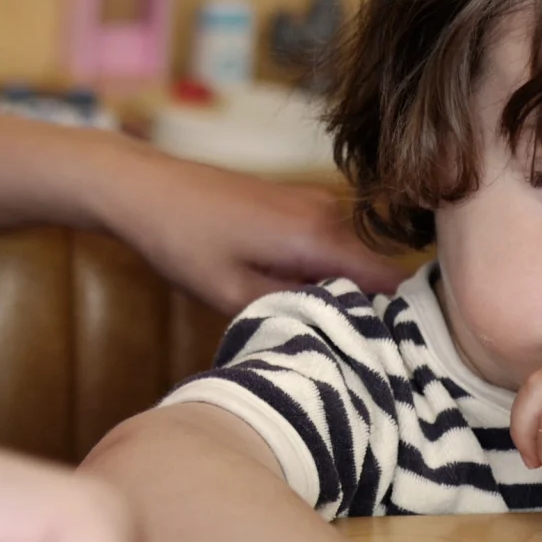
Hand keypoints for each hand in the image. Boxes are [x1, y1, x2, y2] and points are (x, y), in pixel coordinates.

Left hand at [108, 154, 409, 318]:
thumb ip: (298, 312)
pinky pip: (328, 245)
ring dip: (332, 290)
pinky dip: (316, 271)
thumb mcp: (235, 295)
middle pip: (373, 274)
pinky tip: (281, 289)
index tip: (383, 353)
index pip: (392, 281)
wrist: (146, 188)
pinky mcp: (300, 201)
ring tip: (297, 316)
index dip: (395, 319)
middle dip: (359, 309)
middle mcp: (328, 212)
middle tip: (330, 344)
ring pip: (350, 261)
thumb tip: (346, 330)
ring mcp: (316, 201)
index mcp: (318, 236)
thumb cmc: (182, 242)